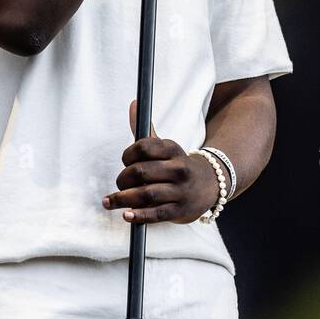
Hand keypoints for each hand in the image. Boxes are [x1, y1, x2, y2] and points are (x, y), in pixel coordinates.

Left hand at [103, 98, 219, 223]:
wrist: (210, 185)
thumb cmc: (177, 165)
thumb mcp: (165, 147)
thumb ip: (145, 130)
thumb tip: (133, 103)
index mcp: (173, 149)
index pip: (143, 147)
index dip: (127, 154)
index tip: (124, 161)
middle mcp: (178, 169)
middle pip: (141, 171)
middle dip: (123, 179)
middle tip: (120, 183)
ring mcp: (180, 191)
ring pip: (147, 194)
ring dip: (123, 198)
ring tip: (109, 201)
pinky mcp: (180, 210)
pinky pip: (156, 214)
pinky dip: (139, 215)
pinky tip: (126, 215)